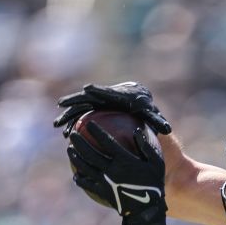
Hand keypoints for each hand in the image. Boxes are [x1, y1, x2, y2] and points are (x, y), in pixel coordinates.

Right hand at [55, 82, 171, 135]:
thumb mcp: (152, 116)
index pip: (106, 92)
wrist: (137, 104)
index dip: (98, 90)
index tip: (88, 89)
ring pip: (79, 108)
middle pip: (86, 98)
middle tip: (61, 105)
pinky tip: (66, 135)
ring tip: (58, 126)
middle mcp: (103, 96)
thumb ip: (157, 121)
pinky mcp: (91, 110)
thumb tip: (167, 130)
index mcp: (117, 95)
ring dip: (68, 115)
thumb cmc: (145, 110)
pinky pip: (80, 117)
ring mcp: (95, 103)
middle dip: (74, 101)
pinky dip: (72, 124)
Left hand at [67, 126, 166, 224]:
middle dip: (79, 142)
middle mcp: (112, 170)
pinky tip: (76, 175)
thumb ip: (146, 146)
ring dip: (75, 157)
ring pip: (85, 167)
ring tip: (70, 150)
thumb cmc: (154, 183)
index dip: (96, 131)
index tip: (89, 123)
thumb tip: (137, 130)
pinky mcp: (102, 192)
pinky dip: (80, 179)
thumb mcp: (156, 163)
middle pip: (90, 153)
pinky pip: (87, 184)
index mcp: (124, 160)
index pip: (106, 141)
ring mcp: (105, 182)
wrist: (147, 210)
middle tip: (72, 134)